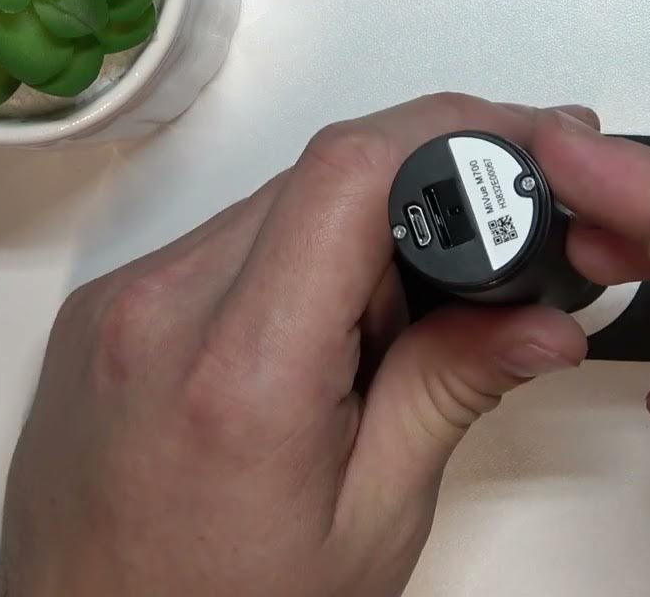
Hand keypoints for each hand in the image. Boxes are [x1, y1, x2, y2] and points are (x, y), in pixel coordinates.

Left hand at [0, 95, 594, 596]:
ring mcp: (122, 303)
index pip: (350, 174)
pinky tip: (318, 342)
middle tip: (480, 272)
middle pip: (323, 179)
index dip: (454, 131)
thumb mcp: (373, 519)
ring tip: (380, 343)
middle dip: (423, 198)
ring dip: (358, 238)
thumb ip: (453, 394)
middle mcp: (161, 312)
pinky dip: (299, 262)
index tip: (524, 144)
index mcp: (240, 371)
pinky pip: (228, 240)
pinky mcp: (108, 307)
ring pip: (279, 203)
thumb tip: (540, 321)